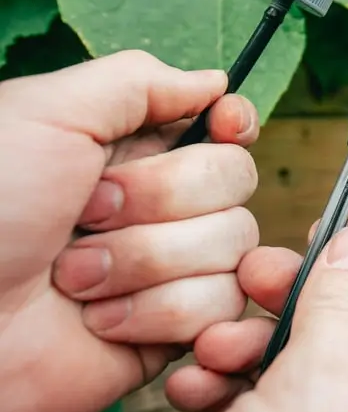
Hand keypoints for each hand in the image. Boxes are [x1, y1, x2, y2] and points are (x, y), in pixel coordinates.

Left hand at [0, 50, 261, 411]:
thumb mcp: (48, 114)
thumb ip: (139, 82)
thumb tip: (217, 81)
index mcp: (130, 149)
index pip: (224, 126)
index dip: (233, 124)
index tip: (224, 124)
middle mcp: (158, 206)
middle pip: (235, 179)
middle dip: (163, 196)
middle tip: (87, 213)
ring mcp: (169, 269)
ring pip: (233, 243)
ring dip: (148, 259)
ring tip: (74, 276)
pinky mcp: (170, 330)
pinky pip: (219, 306)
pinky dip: (156, 311)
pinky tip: (98, 320)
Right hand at [165, 225, 347, 411]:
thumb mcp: (328, 373)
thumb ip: (345, 299)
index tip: (332, 233)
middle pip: (345, 328)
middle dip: (292, 299)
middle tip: (252, 275)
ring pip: (289, 362)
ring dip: (243, 342)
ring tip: (210, 346)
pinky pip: (252, 404)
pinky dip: (220, 387)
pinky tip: (193, 387)